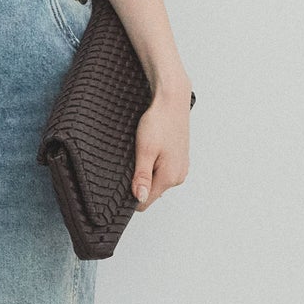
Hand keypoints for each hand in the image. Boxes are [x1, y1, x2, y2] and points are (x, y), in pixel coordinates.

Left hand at [131, 86, 191, 209]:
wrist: (172, 101)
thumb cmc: (159, 121)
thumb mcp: (145, 150)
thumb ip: (142, 177)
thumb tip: (140, 198)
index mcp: (170, 177)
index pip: (145, 202)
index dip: (130, 195)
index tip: (123, 181)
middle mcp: (178, 176)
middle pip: (151, 192)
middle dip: (138, 182)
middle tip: (132, 160)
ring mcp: (181, 168)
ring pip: (156, 181)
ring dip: (146, 171)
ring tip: (143, 152)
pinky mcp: (179, 160)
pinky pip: (162, 171)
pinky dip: (154, 164)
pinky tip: (151, 149)